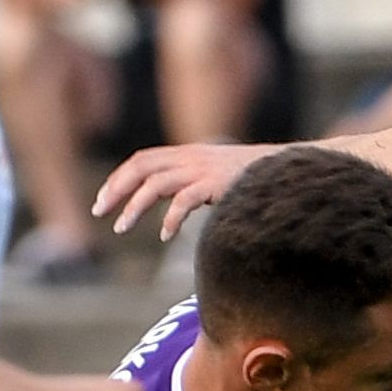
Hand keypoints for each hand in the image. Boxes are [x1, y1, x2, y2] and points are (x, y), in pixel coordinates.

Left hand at [97, 141, 272, 239]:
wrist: (292, 173)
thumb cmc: (257, 181)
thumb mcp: (219, 179)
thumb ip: (196, 186)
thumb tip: (175, 208)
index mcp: (190, 154)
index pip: (144, 159)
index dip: (120, 177)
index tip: (104, 200)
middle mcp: (193, 157)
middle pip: (142, 166)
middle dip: (116, 188)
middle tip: (99, 212)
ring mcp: (205, 169)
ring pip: (156, 182)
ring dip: (134, 205)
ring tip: (121, 227)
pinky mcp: (218, 184)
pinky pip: (185, 200)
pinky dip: (171, 218)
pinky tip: (165, 236)